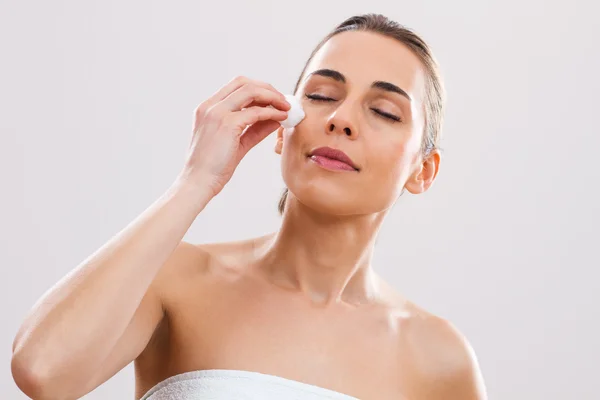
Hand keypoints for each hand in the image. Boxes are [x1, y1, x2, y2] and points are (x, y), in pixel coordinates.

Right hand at [176, 76, 289, 197]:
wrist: (198, 182)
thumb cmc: (213, 168)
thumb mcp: (236, 143)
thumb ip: (254, 129)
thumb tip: (275, 119)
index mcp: (208, 108)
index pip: (236, 86)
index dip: (258, 89)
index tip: (273, 99)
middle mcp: (210, 106)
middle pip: (244, 82)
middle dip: (267, 88)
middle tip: (283, 100)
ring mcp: (217, 113)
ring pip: (251, 91)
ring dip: (272, 96)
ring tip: (286, 107)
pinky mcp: (227, 124)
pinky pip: (256, 112)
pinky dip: (272, 112)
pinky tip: (281, 117)